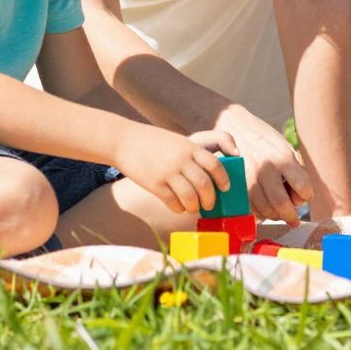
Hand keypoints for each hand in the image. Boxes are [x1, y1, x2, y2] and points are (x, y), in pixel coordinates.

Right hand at [115, 126, 233, 215]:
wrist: (125, 141)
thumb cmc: (154, 142)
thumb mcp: (178, 140)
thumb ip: (195, 153)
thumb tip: (215, 169)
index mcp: (189, 147)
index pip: (214, 164)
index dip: (223, 178)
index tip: (225, 187)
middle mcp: (181, 160)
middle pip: (204, 184)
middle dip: (210, 199)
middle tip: (209, 204)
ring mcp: (167, 173)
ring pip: (190, 197)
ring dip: (195, 207)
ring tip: (193, 207)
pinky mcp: (154, 185)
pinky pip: (173, 203)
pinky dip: (179, 208)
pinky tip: (178, 207)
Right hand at [209, 106, 310, 222]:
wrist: (234, 127)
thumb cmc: (264, 139)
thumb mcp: (285, 147)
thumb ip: (296, 171)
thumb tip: (301, 199)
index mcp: (282, 158)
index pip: (302, 186)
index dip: (307, 195)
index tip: (306, 196)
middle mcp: (266, 169)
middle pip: (281, 204)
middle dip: (291, 216)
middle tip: (294, 221)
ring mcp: (249, 178)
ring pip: (265, 210)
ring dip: (275, 216)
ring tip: (279, 212)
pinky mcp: (237, 186)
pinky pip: (250, 208)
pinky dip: (260, 212)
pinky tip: (264, 207)